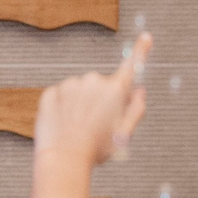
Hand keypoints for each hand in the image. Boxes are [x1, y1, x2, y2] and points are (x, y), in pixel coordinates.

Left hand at [33, 33, 150, 169]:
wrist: (64, 160)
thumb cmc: (97, 150)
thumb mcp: (124, 134)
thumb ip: (136, 110)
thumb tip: (139, 91)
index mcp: (116, 90)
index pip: (132, 66)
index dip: (141, 51)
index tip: (146, 37)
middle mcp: (94, 81)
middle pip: (101, 86)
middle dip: (100, 99)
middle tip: (96, 125)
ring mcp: (71, 86)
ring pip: (79, 91)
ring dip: (79, 104)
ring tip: (77, 127)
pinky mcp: (51, 93)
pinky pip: (60, 96)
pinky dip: (62, 107)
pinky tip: (63, 124)